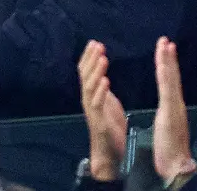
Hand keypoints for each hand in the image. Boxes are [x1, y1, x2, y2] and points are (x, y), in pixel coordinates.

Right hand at [78, 41, 125, 180]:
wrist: (109, 153)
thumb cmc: (110, 128)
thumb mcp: (107, 104)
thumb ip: (103, 90)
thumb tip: (101, 74)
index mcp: (91, 95)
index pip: (86, 72)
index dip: (89, 57)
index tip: (95, 42)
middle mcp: (88, 100)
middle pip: (86, 76)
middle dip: (91, 59)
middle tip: (98, 44)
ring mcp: (92, 110)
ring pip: (90, 87)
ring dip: (96, 71)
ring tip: (103, 57)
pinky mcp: (98, 121)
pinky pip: (97, 103)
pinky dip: (101, 91)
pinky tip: (106, 80)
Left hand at [151, 38, 194, 182]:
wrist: (177, 168)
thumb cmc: (169, 153)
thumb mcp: (166, 130)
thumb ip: (168, 119)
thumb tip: (168, 112)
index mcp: (173, 109)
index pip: (169, 82)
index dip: (167, 66)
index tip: (164, 49)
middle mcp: (176, 106)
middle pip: (172, 77)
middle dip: (168, 58)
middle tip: (165, 39)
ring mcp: (175, 110)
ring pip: (171, 81)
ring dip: (168, 62)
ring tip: (165, 44)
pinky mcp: (171, 116)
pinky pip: (168, 93)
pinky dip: (166, 78)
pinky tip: (164, 66)